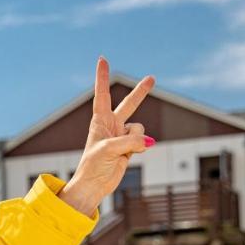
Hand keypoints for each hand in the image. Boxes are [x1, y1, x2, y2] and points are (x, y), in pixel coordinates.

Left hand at [59, 56, 153, 217]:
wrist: (93, 185)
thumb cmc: (93, 165)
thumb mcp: (110, 149)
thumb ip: (130, 141)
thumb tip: (149, 142)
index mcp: (99, 121)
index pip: (102, 94)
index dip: (102, 77)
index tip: (102, 59)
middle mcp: (111, 125)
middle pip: (129, 104)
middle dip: (141, 92)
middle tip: (151, 78)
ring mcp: (122, 136)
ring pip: (139, 128)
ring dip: (135, 139)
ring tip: (121, 151)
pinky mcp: (130, 148)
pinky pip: (142, 141)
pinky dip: (139, 148)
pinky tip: (126, 157)